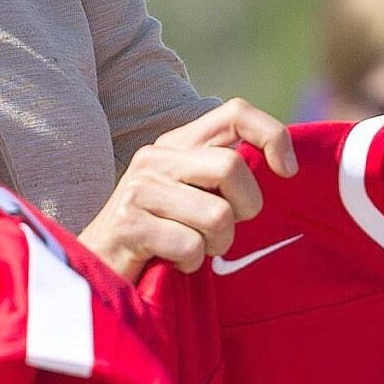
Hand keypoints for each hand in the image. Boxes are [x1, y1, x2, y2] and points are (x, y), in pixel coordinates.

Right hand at [80, 99, 296, 278]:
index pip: (235, 112)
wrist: (97, 270)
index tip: (287, 172)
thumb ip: (224, 176)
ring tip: (192, 249)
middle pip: (232, 167)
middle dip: (244, 208)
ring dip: (215, 245)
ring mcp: (139, 189)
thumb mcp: (192, 195)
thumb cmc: (158, 237)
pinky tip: (169, 262)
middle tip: (223, 230)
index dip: (272, 135)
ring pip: (217, 215)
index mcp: (176, 144)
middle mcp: (156, 158)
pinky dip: (190, 264)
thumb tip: (284, 166)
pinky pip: (190, 246)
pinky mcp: (129, 225)